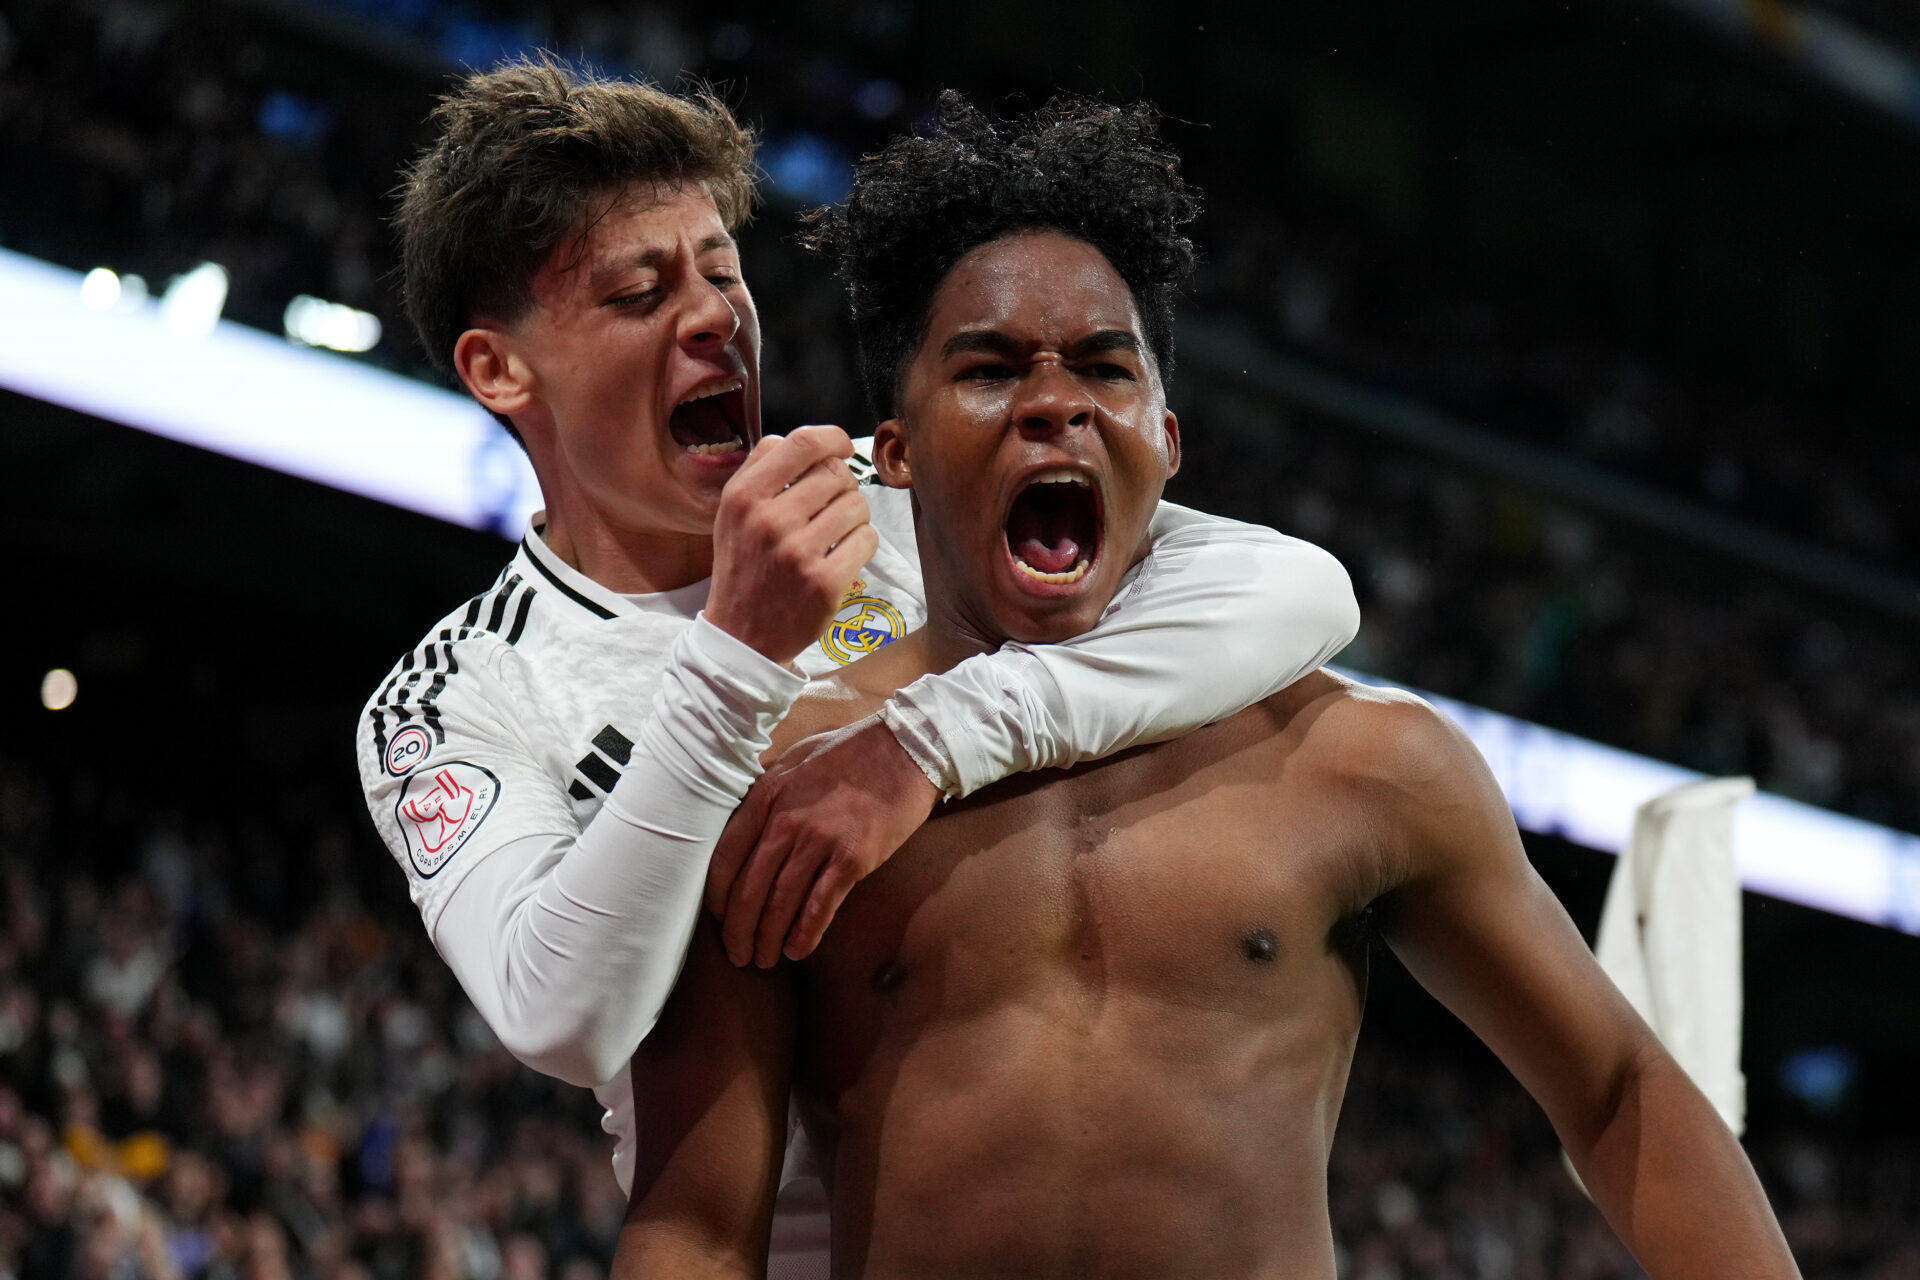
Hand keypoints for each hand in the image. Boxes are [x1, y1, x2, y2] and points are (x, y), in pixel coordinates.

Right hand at [706, 425, 877, 666]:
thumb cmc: (743, 565)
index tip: (842, 447)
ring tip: (835, 533)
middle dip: (843, 486)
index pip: (804, 443)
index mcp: (744, 495)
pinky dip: (862, 543)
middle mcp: (769, 520)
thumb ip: (761, 468)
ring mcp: (798, 553)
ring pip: (857, 505)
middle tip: (831, 506)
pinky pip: (867, 539)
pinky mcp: (825, 582)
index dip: (833, 438)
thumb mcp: (732, 511)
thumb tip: (807, 441)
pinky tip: (842, 554)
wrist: (742, 635)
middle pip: (837, 474)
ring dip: (854, 516)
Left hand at [706, 714, 940, 966]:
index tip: (719, 918)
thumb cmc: (850, 751)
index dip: (717, 897)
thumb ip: (766, 791)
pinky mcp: (854, 858)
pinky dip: (805, 934)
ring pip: (781, 904)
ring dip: (768, 939)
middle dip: (739, 930)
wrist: (906, 749)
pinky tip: (796, 951)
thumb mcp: (794, 759)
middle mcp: (787, 821)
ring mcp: (820, 841)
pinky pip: (820, 906)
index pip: (725, 859)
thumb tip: (741, 819)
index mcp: (766, 796)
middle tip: (738, 954)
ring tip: (763, 960)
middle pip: (749, 890)